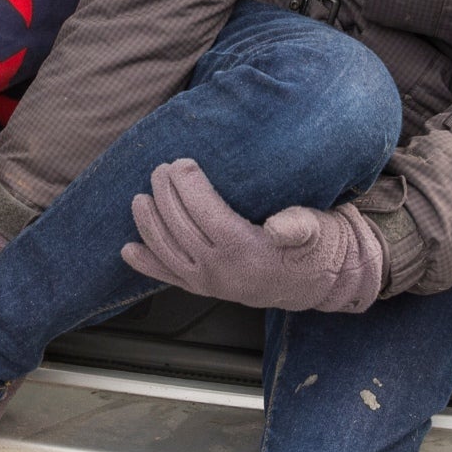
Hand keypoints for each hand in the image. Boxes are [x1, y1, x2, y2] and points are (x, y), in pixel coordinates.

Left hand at [123, 158, 383, 312]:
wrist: (323, 282)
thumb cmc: (318, 248)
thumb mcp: (318, 231)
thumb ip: (298, 227)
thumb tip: (277, 227)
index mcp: (247, 252)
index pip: (204, 214)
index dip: (187, 187)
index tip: (180, 162)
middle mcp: (223, 271)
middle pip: (180, 229)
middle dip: (165, 196)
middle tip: (159, 169)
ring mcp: (211, 283)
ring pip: (168, 252)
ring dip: (149, 224)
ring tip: (139, 198)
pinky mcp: (206, 289)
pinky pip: (169, 278)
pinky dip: (146, 265)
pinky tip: (128, 251)